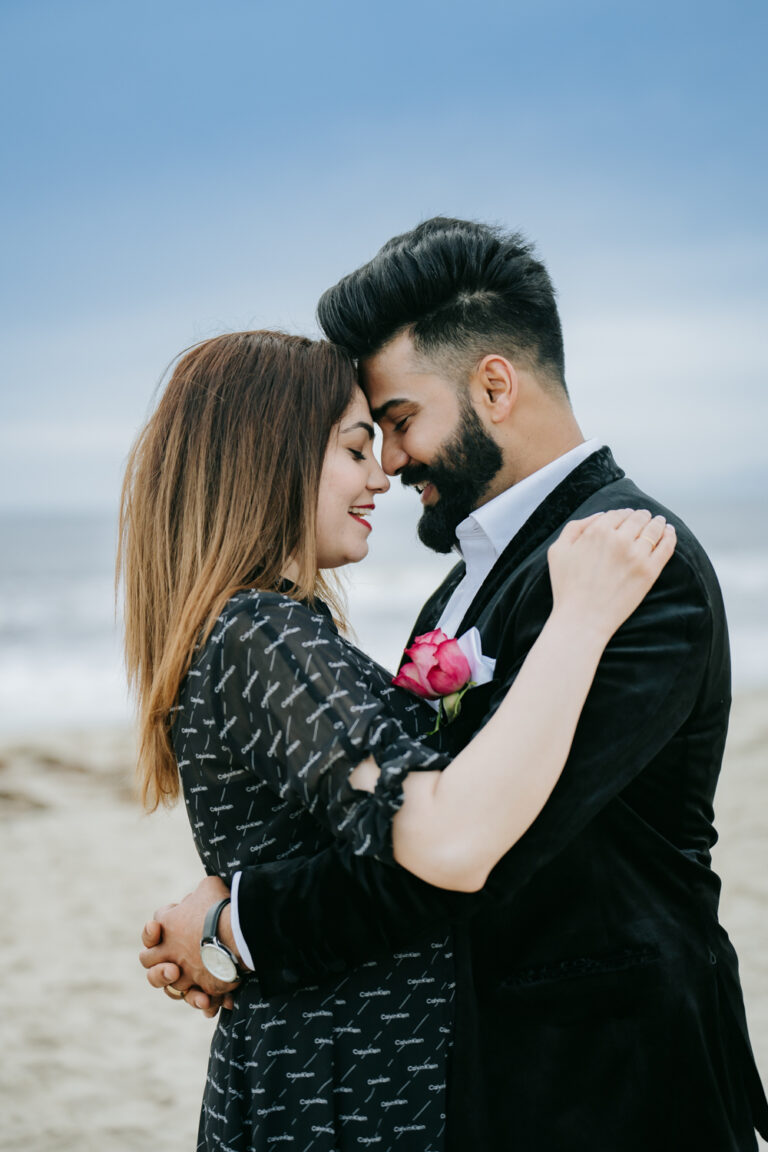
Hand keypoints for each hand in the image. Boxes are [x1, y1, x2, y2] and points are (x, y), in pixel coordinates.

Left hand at [139, 874, 241, 1001]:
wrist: (236, 931)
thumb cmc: (220, 906)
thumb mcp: (208, 887)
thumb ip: (200, 894)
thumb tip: (202, 896)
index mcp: (165, 924)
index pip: (154, 924)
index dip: (166, 921)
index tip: (181, 915)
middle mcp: (168, 951)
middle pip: (148, 961)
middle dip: (158, 958)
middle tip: (175, 958)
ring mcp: (183, 971)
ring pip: (169, 987)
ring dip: (181, 986)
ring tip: (198, 984)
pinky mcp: (201, 986)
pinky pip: (198, 997)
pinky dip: (204, 1001)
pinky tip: (211, 1002)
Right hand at [548, 509, 675, 641]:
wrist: (582, 619)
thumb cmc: (567, 587)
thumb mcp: (558, 551)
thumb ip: (575, 527)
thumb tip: (600, 516)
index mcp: (597, 532)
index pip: (617, 514)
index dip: (623, 514)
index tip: (628, 516)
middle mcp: (619, 540)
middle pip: (637, 519)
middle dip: (642, 515)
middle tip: (646, 516)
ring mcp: (636, 555)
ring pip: (654, 530)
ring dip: (658, 522)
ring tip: (661, 522)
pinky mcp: (649, 571)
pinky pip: (666, 547)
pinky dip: (670, 536)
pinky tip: (670, 532)